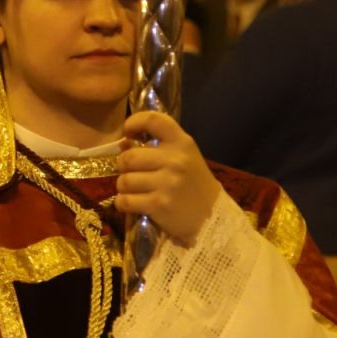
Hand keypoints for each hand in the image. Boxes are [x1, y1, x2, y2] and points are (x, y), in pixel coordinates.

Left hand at [114, 110, 222, 244]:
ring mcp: (167, 183)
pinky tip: (133, 204)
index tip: (128, 133)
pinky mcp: (159, 204)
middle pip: (128, 157)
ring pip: (123, 181)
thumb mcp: (182, 159)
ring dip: (124, 188)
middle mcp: (175, 160)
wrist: (213, 218)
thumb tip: (123, 143)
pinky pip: (124, 201)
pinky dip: (123, 203)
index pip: (153, 119)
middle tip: (133, 174)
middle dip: (124, 167)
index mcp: (182, 143)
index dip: (134, 122)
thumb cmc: (193, 184)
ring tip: (136, 191)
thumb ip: (156, 148)